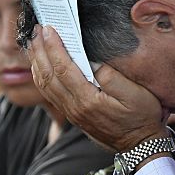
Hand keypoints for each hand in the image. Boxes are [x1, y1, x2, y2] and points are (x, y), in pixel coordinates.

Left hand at [28, 25, 167, 151]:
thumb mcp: (135, 94)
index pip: (64, 69)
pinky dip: (41, 76)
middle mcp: (75, 107)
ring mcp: (72, 112)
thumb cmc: (141, 117)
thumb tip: (93, 61)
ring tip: (33, 43)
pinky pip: (50, 94)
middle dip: (39, 51)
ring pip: (45, 85)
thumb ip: (112, 77)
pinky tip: (41, 65)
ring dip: (37, 62)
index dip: (53, 47)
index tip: (48, 29)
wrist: (140, 145)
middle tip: (36, 30)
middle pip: (48, 76)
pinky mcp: (73, 114)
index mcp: (88, 100)